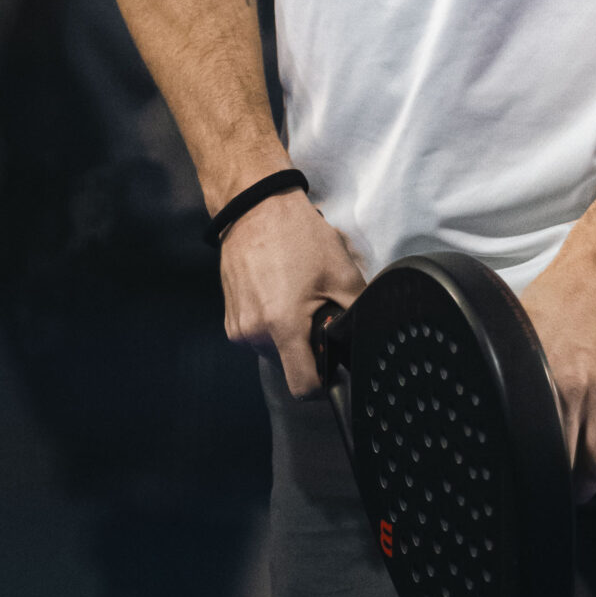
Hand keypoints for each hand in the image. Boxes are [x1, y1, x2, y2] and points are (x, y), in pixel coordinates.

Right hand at [219, 189, 366, 396]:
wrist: (256, 208)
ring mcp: (238, 327)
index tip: (332, 371)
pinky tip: (280, 294)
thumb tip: (365, 336)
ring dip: (288, 336)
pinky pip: (257, 336)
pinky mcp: (230, 318)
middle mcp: (254, 333)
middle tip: (316, 314)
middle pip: (289, 366)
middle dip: (306, 350)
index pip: (302, 387)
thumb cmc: (297, 235)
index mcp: (283, 326)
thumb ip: (355, 313)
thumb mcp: (341, 271)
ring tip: (297, 299)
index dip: (323, 385)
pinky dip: (272, 325)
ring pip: (273, 352)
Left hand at [520, 241, 595, 501]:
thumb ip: (509, 366)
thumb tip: (483, 395)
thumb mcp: (522, 327)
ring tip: (577, 491)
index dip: (527, 472)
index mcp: (536, 376)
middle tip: (546, 497)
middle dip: (556, 486)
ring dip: (587, 482)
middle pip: (565, 462)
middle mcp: (571, 389)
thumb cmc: (561, 297)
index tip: (520, 486)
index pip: (530, 443)